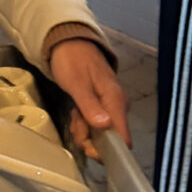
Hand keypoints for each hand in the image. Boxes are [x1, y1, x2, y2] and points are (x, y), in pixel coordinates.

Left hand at [49, 36, 130, 161]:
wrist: (68, 42)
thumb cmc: (72, 60)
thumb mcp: (77, 83)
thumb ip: (90, 106)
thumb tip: (105, 127)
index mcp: (115, 100)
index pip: (123, 137)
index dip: (109, 150)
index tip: (90, 149)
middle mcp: (117, 105)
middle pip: (110, 138)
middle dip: (90, 139)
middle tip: (75, 125)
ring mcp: (110, 105)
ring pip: (101, 131)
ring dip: (84, 129)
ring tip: (74, 114)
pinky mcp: (102, 104)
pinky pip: (95, 122)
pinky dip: (84, 122)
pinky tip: (76, 112)